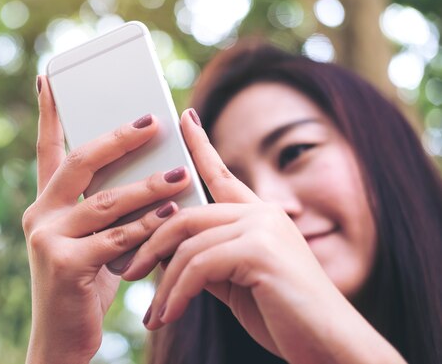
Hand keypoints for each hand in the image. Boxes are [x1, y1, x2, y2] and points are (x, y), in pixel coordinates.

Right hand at [22, 76, 190, 363]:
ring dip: (149, 186)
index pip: (48, 149)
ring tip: (181, 172)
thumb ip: (109, 207)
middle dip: (118, 138)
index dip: (49, 112)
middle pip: (80, 162)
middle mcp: (39, 214)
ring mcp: (47, 239)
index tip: (49, 75)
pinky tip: (173, 216)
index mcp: (46, 204)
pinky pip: (116, 238)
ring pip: (106, 200)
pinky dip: (148, 227)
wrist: (63, 339)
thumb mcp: (93, 238)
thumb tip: (155, 171)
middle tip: (152, 120)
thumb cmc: (85, 284)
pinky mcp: (65, 264)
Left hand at [123, 109, 405, 363]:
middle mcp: (261, 212)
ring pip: (187, 245)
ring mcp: (262, 228)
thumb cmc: (284, 316)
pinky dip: (177, 294)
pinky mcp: (259, 250)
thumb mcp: (236, 283)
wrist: (331, 347)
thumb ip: (207, 260)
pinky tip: (169, 316)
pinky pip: (199, 267)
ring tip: (153, 315)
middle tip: (128, 272)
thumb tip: (166, 255)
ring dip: (164, 284)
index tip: (183, 117)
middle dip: (150, 245)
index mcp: (258, 215)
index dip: (199, 143)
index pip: (220, 173)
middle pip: (186, 216)